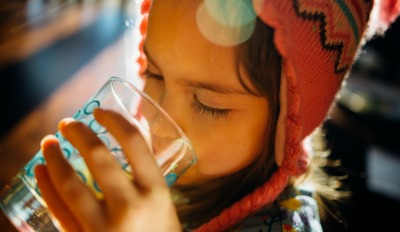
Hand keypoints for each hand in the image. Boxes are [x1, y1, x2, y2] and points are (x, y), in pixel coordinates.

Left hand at [35, 108, 180, 231]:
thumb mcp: (163, 203)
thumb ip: (146, 175)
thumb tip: (126, 140)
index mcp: (157, 192)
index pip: (135, 143)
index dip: (115, 121)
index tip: (100, 111)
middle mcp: (131, 206)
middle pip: (98, 158)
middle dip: (78, 134)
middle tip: (67, 124)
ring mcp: (104, 227)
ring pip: (70, 183)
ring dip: (53, 158)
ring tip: (47, 142)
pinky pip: (58, 210)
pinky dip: (46, 187)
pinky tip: (39, 172)